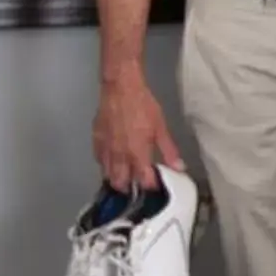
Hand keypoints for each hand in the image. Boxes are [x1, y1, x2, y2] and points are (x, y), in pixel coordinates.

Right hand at [93, 71, 183, 195]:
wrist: (121, 87)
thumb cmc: (142, 105)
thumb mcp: (161, 127)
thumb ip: (169, 150)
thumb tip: (179, 167)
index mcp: (137, 154)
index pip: (143, 181)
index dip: (150, 186)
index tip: (155, 185)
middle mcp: (119, 156)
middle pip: (121, 184)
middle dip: (129, 188)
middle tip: (137, 184)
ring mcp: (105, 149)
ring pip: (107, 175)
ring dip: (117, 179)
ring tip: (125, 177)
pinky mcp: (96, 141)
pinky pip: (99, 160)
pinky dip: (106, 165)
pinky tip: (113, 161)